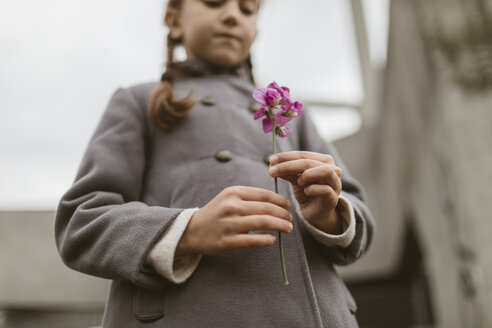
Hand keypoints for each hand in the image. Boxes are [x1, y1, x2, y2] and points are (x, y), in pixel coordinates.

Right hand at [175, 186, 292, 256]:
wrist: (192, 230)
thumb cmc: (216, 213)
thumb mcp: (229, 197)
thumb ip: (250, 197)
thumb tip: (278, 202)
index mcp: (233, 192)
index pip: (265, 194)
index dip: (281, 201)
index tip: (288, 206)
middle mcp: (232, 206)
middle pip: (267, 208)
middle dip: (284, 214)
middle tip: (290, 219)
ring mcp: (230, 224)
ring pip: (264, 222)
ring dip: (281, 225)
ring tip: (288, 228)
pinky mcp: (228, 242)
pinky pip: (254, 240)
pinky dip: (268, 239)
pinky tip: (272, 239)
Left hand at [268, 151, 342, 233]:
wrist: (313, 212)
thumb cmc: (306, 191)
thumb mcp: (294, 179)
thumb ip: (286, 171)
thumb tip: (272, 162)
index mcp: (323, 160)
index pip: (303, 154)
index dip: (286, 156)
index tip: (271, 159)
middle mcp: (333, 169)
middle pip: (310, 162)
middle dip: (289, 165)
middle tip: (272, 171)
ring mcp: (336, 183)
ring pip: (325, 171)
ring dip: (307, 174)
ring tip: (297, 181)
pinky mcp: (334, 197)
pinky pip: (326, 189)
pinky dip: (313, 189)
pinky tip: (305, 191)